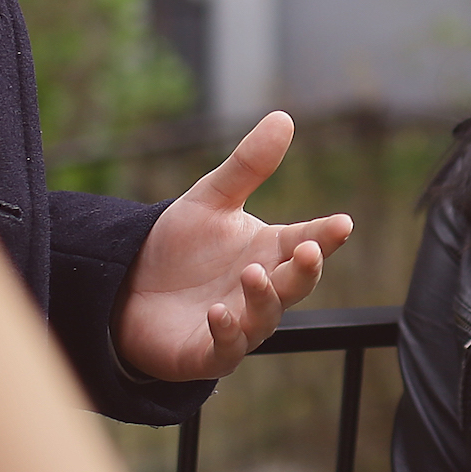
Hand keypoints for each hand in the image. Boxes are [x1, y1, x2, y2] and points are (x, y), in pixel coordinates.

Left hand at [115, 111, 353, 381]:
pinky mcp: (207, 353)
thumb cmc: (179, 246)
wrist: (128, 286)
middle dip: (305, 269)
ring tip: (251, 274)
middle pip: (295, 283)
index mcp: (269, 252)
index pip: (307, 242)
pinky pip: (226, 349)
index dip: (326, 235)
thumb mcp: (211, 198)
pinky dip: (226, 333)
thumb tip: (283, 117)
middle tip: (307, 249)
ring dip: (263, 298)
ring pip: (265, 318)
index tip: (342, 223)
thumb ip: (249, 165)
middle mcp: (261, 291)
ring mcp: (239, 324)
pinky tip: (217, 312)